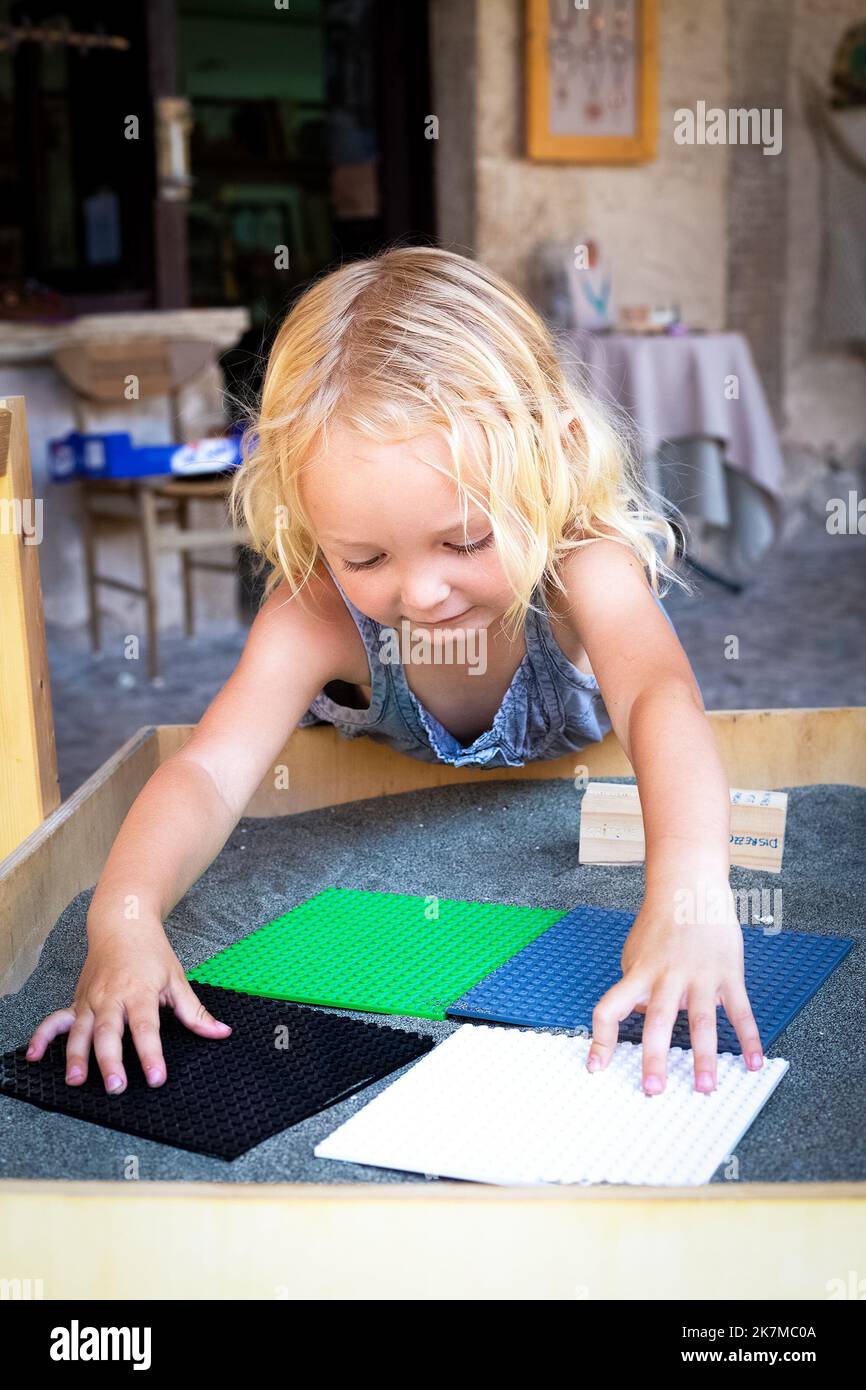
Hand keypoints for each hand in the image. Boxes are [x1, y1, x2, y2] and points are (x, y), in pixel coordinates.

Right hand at [24, 920, 231, 1092]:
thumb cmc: (150, 951)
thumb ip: (195, 1012)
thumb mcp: (177, 979)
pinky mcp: (77, 1001)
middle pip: (108, 1032)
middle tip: (116, 1087)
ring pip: (81, 1031)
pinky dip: (43, 1038)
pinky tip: (36, 1056)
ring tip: (77, 1081)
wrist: (122, 923)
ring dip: (77, 1056)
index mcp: (139, 992)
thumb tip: (222, 1032)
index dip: (151, 1054)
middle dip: (110, 1062)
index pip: (146, 1028)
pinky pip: (56, 1021)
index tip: (156, 1077)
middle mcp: (111, 997)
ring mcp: (90, 1000)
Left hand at [586, 877, 763, 1093]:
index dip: (600, 1040)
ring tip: (704, 1088)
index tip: (596, 1068)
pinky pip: (740, 1012)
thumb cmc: (660, 923)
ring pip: (702, 1022)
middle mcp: (667, 977)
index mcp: (638, 974)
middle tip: (652, 1090)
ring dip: (704, 1058)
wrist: (689, 886)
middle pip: (658, 1021)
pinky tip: (753, 1064)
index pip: (610, 1009)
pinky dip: (749, 1039)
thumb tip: (646, 1021)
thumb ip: (637, 988)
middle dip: (654, 1058)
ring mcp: (700, 976)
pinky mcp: (728, 974)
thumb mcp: (635, 954)